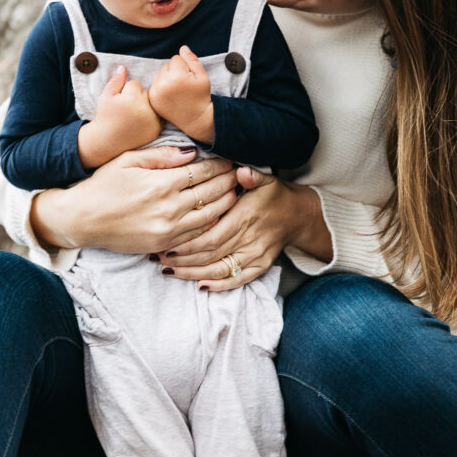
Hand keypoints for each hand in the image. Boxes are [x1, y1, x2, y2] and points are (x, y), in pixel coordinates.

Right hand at [29, 146, 239, 254]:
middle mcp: (169, 207)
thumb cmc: (103, 185)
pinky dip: (213, 222)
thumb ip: (163, 155)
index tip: (232, 158)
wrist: (82, 219)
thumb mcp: (128, 160)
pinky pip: (198, 234)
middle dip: (230, 181)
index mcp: (161, 183)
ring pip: (210, 215)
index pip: (203, 171)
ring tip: (237, 192)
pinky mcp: (164, 243)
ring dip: (227, 202)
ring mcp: (168, 229)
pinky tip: (219, 213)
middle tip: (242, 173)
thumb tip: (193, 152)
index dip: (221, 164)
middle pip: (212, 192)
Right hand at [78, 65, 162, 167]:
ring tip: (134, 114)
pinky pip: (159, 114)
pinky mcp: (158, 128)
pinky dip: (153, 115)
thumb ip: (116, 81)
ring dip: (147, 105)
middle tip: (128, 108)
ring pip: (154, 102)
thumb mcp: (105, 97)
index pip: (135, 83)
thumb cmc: (105, 116)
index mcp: (131, 98)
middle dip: (138, 97)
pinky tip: (141, 121)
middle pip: (147, 91)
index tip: (121, 100)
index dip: (126, 91)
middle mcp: (145, 108)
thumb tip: (123, 67)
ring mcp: (153, 119)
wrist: (108, 141)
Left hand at [149, 45, 213, 143]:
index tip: (190, 79)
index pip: (176, 58)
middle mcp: (163, 84)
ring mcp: (155, 92)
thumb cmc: (201, 96)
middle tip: (183, 86)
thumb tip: (182, 48)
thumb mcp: (202, 76)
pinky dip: (161, 87)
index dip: (185, 67)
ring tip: (177, 90)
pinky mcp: (152, 99)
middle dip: (174, 72)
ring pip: (159, 74)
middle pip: (166, 66)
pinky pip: (154, 84)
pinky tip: (170, 95)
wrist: (195, 118)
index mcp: (177, 76)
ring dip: (166, 78)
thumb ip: (192, 60)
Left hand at [158, 166, 331, 290]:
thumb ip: (251, 175)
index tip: (166, 245)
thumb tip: (241, 170)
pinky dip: (220, 285)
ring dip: (194, 273)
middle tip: (158, 258)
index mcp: (244, 218)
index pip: (211, 236)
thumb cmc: (273, 195)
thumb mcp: (265, 179)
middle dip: (183, 259)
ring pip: (220, 270)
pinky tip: (200, 286)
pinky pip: (238, 280)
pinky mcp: (260, 266)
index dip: (188, 244)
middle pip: (210, 255)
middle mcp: (249, 239)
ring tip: (170, 272)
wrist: (298, 215)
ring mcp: (255, 255)